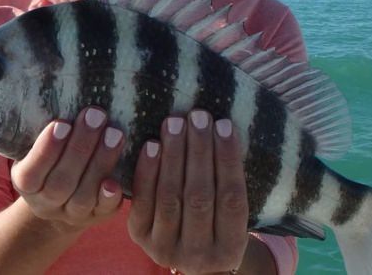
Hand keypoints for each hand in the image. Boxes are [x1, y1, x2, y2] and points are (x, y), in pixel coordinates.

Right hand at [11, 106, 123, 233]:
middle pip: (61, 181)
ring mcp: (72, 212)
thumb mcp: (40, 145)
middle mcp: (47, 202)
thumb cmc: (53, 158)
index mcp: (27, 182)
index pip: (33, 170)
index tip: (62, 123)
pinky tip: (117, 180)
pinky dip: (110, 197)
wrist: (61, 199)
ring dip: (101, 162)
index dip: (47, 149)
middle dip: (80, 147)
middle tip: (96, 115)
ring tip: (115, 133)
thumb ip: (49, 128)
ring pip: (84, 194)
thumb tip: (60, 86)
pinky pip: (103, 210)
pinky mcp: (97, 216)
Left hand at [128, 110, 248, 274]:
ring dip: (173, 154)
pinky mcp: (139, 236)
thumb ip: (228, 181)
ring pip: (170, 196)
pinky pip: (143, 200)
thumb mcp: (229, 215)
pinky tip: (152, 144)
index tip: (225, 124)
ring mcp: (165, 247)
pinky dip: (147, 171)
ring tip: (175, 122)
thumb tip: (224, 127)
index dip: (228, 160)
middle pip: (199, 196)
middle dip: (199, 151)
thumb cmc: (214, 220)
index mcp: (230, 249)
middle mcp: (198, 255)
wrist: (185, 255)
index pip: (232, 200)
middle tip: (198, 116)